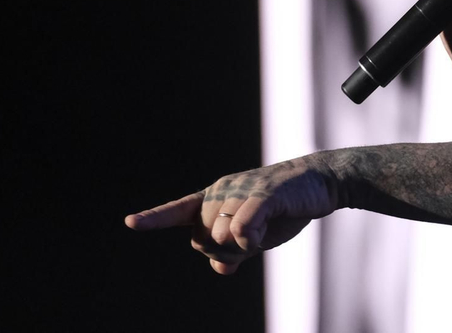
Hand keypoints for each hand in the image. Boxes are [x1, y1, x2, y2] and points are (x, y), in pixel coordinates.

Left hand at [124, 155, 338, 274]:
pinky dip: (248, 238)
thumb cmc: (287, 206)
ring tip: (268, 225)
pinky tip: (261, 234)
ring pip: (221, 238)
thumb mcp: (258, 232)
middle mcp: (222, 191)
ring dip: (244, 246)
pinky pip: (242, 227)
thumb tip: (220, 268)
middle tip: (255, 235)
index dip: (154, 218)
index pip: (179, 210)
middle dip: (225, 250)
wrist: (321, 183)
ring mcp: (241, 192)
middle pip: (202, 239)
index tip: (130, 223)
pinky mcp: (264, 195)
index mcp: (216, 197)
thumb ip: (235, 248)